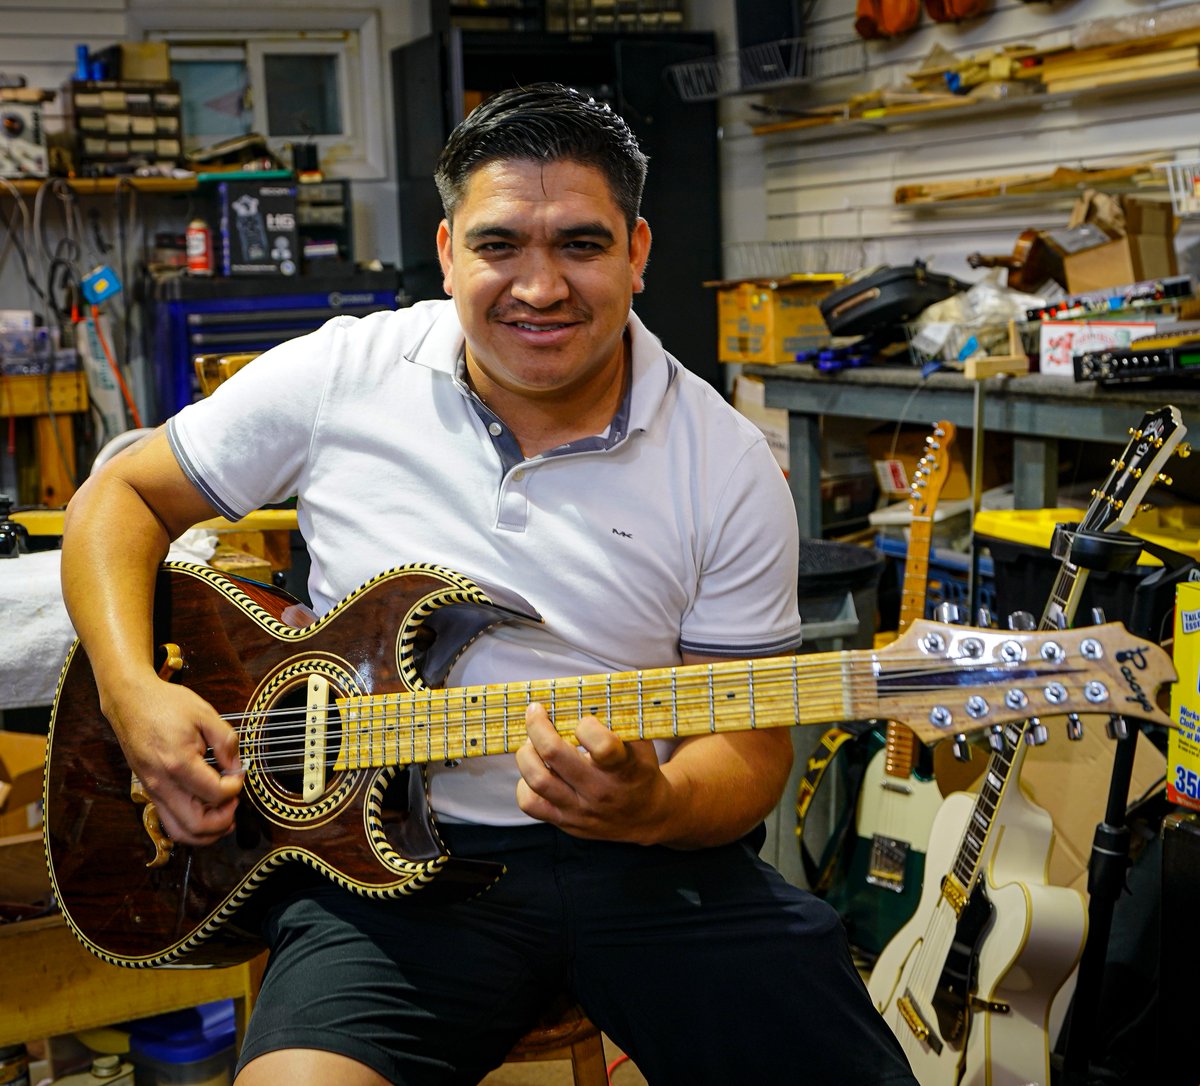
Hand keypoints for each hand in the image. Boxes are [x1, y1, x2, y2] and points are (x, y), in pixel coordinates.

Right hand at [102, 674, 242, 846]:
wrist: (130, 701)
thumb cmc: (166, 704)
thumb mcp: (205, 714)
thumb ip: (226, 742)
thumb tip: (236, 768)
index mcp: (178, 763)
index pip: (215, 794)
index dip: (236, 787)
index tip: (239, 773)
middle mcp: (161, 783)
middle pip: (197, 825)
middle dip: (224, 819)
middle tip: (235, 800)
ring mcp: (152, 790)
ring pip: (180, 831)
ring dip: (208, 830)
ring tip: (225, 813)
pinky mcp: (149, 791)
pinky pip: (170, 820)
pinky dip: (191, 824)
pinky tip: (206, 809)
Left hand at [514, 701, 672, 842]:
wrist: (646, 816)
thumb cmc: (639, 771)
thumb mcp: (641, 745)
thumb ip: (619, 721)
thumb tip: (587, 691)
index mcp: (624, 768)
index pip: (603, 746)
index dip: (587, 726)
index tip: (584, 721)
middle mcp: (600, 790)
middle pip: (555, 754)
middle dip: (538, 725)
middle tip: (536, 711)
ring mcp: (580, 809)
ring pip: (537, 779)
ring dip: (527, 753)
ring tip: (531, 742)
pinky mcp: (565, 822)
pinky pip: (530, 803)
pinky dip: (524, 784)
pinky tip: (536, 770)